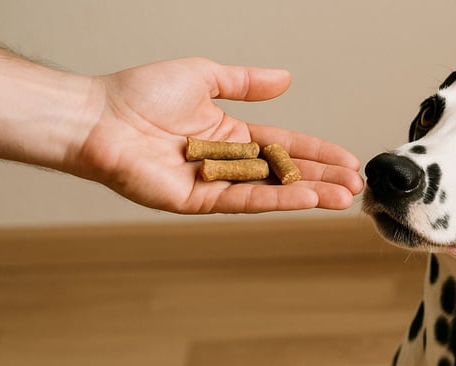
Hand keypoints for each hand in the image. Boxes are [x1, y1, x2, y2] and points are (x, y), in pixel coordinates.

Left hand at [79, 57, 363, 213]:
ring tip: (342, 198)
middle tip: (356, 185)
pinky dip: (276, 200)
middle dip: (323, 178)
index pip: (286, 146)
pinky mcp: (198, 201)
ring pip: (271, 191)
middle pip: (286, 173)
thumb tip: (285, 78)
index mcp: (230, 134)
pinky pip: (244, 200)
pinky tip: (305, 198)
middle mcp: (227, 162)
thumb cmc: (138, 94)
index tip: (347, 160)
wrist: (99, 116)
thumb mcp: (203, 75)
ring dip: (309, 195)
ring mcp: (215, 184)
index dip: (318, 152)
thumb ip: (245, 82)